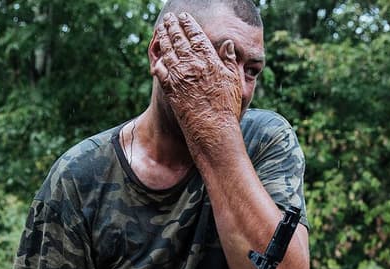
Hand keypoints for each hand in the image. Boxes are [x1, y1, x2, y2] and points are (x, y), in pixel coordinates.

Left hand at [150, 12, 241, 149]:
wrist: (213, 130)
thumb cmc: (227, 108)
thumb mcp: (233, 81)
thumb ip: (229, 60)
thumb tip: (227, 43)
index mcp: (209, 60)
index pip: (196, 36)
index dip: (189, 24)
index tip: (184, 17)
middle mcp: (193, 65)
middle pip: (179, 40)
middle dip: (172, 26)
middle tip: (168, 19)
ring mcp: (179, 76)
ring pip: (168, 51)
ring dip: (163, 38)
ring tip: (160, 30)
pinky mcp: (170, 89)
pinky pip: (160, 70)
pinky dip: (157, 61)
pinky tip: (156, 56)